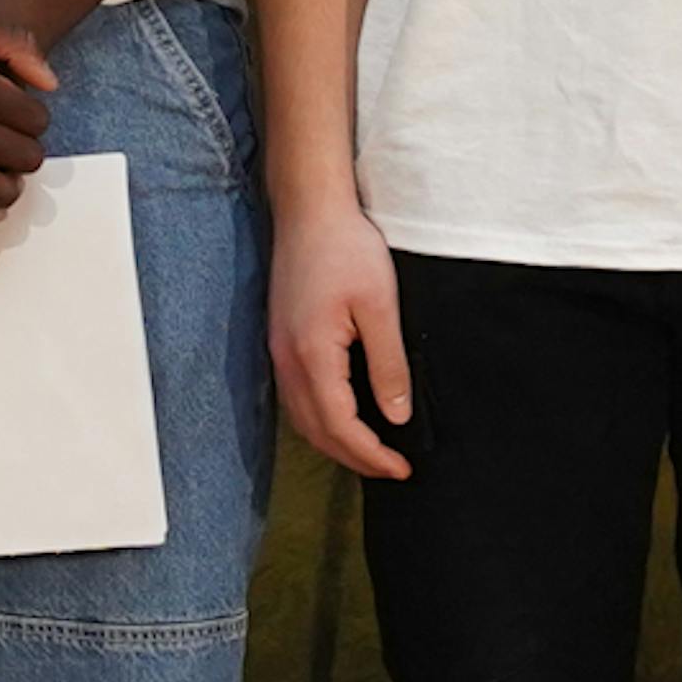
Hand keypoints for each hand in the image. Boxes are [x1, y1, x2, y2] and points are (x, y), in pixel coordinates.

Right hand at [270, 195, 418, 482]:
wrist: (310, 211)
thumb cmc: (347, 248)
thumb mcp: (381, 306)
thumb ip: (389, 365)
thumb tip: (397, 416)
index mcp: (312, 356)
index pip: (340, 426)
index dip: (371, 454)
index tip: (402, 468)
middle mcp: (287, 361)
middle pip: (316, 432)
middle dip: (353, 458)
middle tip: (391, 469)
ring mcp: (279, 352)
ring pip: (302, 418)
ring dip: (335, 442)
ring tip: (371, 452)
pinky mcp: (281, 341)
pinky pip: (297, 397)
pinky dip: (321, 419)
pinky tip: (344, 417)